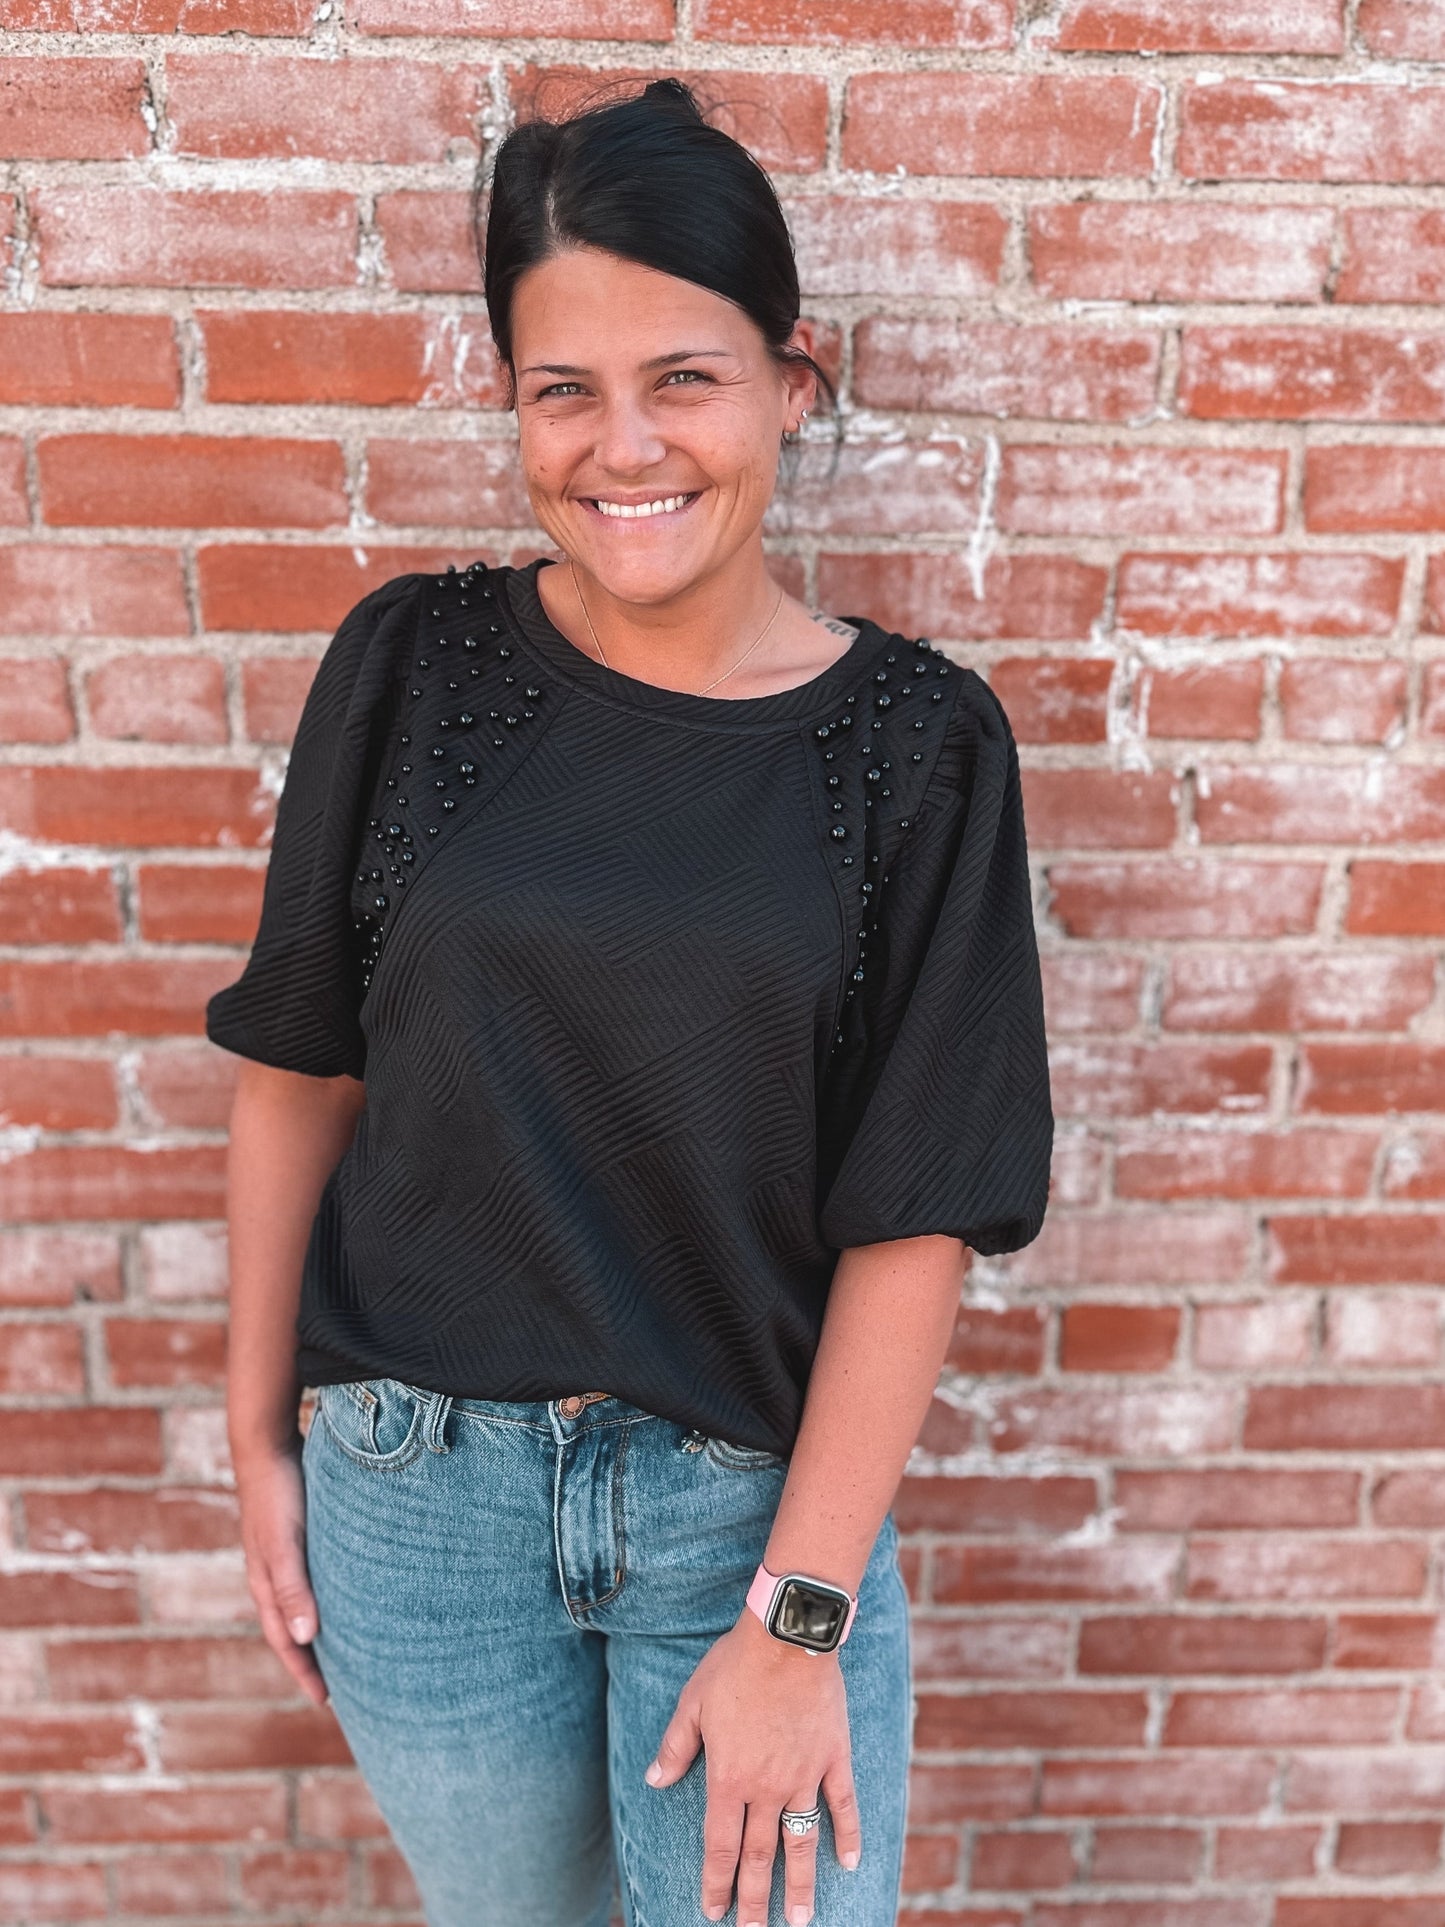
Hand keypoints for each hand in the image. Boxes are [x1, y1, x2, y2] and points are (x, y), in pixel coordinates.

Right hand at [233, 1436, 328, 1706]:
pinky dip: (325, 1596)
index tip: (325, 1701)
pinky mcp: (298, 1534)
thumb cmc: (278, 1493)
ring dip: (320, 1627)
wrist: (267, 1443)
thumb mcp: (285, 1543)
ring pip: (303, 1603)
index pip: (284, 1640)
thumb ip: (293, 1588)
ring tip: (349, 1646)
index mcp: (266, 1584)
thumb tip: (303, 1640)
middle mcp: (273, 1574)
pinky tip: (347, 1593)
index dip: (303, 1671)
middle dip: (312, 1658)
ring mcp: (284, 1554)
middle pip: (292, 1628)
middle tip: (341, 1686)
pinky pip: (312, 1577)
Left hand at [644, 1608, 860, 1925]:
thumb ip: (677, 1747)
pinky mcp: (833, 1758)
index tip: (713, 1911)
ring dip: (799, 1885)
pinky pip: (842, 1806)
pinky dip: (848, 1836)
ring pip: (800, 1843)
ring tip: (799, 1919)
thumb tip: (655, 1780)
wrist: (787, 1636)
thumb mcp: (693, 1704)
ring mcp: (804, 1776)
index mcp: (729, 1778)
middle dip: (754, 1900)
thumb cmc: (735, 1666)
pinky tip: (849, 1863)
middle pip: (759, 1856)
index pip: (720, 1845)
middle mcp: (766, 1788)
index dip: (716, 1881)